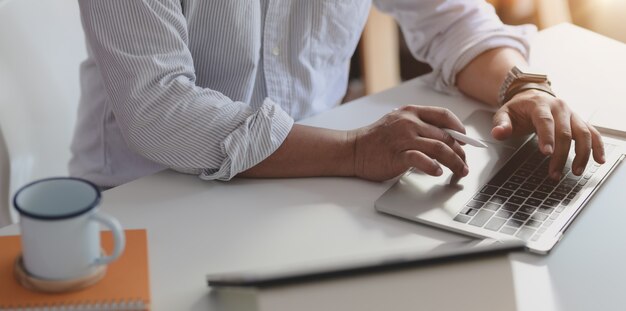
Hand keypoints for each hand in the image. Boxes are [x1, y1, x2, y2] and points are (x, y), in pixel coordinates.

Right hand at [350, 105, 468, 180]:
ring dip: (454, 162)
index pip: (443, 115)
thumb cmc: (376, 139)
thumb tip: (446, 138)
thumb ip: (419, 126)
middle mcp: (409, 123)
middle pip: (446, 136)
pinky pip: (421, 160)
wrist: (353, 149)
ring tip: (459, 171)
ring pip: (439, 148)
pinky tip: (438, 173)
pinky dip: (433, 167)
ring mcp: (403, 138)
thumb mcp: (398, 123)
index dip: (459, 128)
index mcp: (411, 112)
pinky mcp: (397, 155)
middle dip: (460, 152)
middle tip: (465, 163)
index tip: (465, 140)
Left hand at [492, 90, 605, 179]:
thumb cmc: (519, 108)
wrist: (532, 96)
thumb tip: (499, 133)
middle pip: (564, 131)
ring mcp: (572, 114)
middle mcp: (559, 107)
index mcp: (540, 104)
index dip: (547, 137)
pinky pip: (592, 133)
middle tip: (554, 173)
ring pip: (583, 133)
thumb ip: (501, 124)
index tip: (547, 153)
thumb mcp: (504, 114)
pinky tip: (599, 160)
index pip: (545, 121)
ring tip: (576, 171)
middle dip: (561, 154)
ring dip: (582, 153)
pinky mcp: (579, 121)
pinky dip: (597, 146)